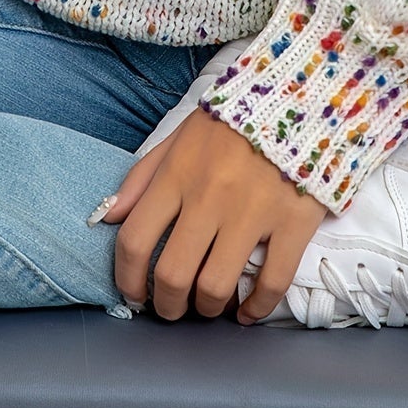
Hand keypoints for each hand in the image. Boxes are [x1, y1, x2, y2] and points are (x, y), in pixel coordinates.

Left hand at [98, 106, 327, 323]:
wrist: (300, 95)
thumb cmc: (234, 121)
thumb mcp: (180, 136)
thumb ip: (142, 176)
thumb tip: (108, 217)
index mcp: (177, 173)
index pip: (135, 240)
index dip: (127, 280)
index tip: (135, 294)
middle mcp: (210, 196)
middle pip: (173, 274)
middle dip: (167, 305)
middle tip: (172, 309)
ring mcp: (253, 211)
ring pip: (216, 286)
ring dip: (207, 309)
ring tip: (209, 306)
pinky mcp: (293, 222)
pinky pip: (272, 283)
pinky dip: (257, 309)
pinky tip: (248, 312)